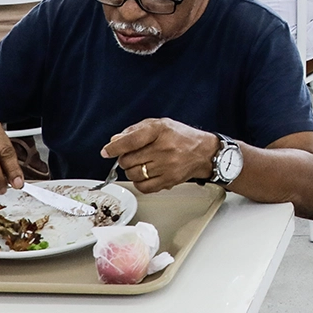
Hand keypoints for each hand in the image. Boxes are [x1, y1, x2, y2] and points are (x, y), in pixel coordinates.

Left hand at [99, 118, 217, 192]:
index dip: (115, 147)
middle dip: (125, 159)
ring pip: (133, 174)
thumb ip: (135, 131)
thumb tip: (115, 141)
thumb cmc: (182, 137)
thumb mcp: (160, 125)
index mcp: (159, 130)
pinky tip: (146, 175)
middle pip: (128, 160)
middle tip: (133, 156)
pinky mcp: (169, 180)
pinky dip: (140, 182)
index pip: (130, 140)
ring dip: (132, 171)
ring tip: (141, 165)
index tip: (107, 151)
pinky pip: (143, 187)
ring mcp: (167, 166)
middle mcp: (163, 148)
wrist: (204, 152)